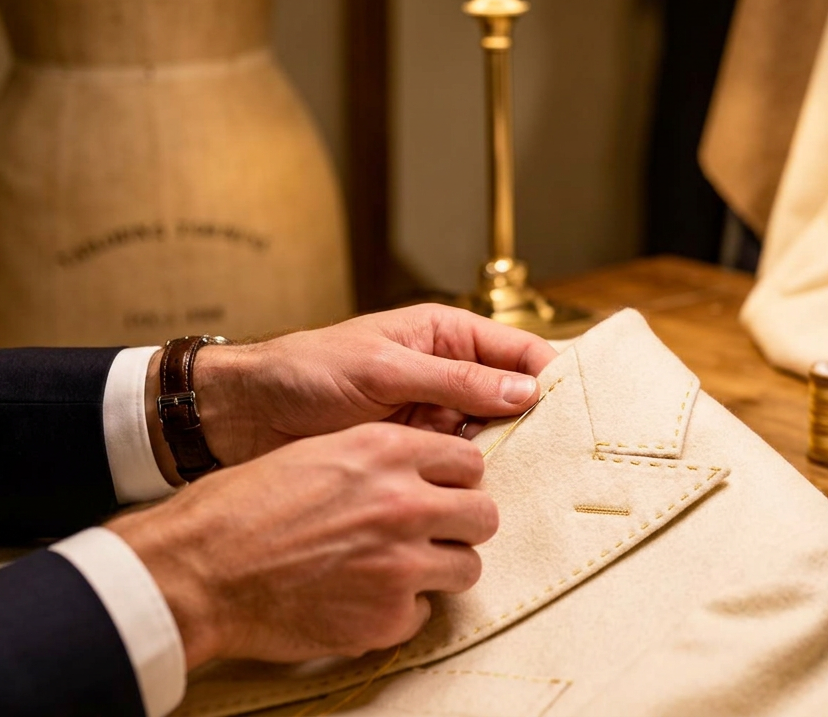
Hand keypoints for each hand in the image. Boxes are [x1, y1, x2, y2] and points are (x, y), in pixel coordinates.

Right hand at [107, 422, 497, 667]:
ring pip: (467, 567)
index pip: (469, 462)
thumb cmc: (243, 507)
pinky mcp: (388, 617)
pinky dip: (399, 611)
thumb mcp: (318, 452)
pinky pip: (423, 613)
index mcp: (387, 452)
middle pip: (484, 515)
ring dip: (438, 570)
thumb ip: (381, 459)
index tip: (440, 493)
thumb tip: (425, 471)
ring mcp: (401, 564)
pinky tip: (361, 600)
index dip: (455, 481)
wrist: (199, 570)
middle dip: (459, 526)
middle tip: (429, 536)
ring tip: (396, 570)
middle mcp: (405, 504)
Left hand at [146, 304, 557, 481]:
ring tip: (540, 478)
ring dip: (509, 453)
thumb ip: (454, 381)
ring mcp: (433, 415)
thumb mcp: (384, 370)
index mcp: (445, 334)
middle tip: (571, 452)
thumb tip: (524, 391)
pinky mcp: (416, 452)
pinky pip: (459, 463)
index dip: (551, 375)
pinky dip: (475, 476)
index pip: (516, 351)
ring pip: (491, 434)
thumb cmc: (306, 373)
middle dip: (538, 420)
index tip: (581, 404)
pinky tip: (493, 494)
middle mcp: (447, 373)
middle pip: (512, 396)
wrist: (246, 416)